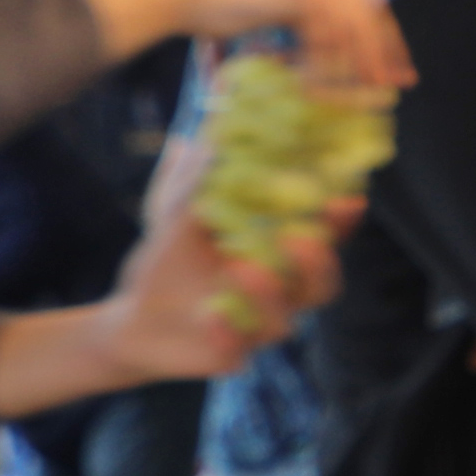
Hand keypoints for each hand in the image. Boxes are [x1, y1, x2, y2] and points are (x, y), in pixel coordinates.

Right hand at [96, 0, 411, 95]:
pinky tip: (327, 84)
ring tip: (371, 89)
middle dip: (385, 40)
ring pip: (356, 16)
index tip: (387, 47)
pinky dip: (331, 62)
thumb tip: (316, 31)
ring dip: (365, 57)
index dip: (376, 14)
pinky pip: (329, 32)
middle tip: (398, 76)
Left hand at [112, 110, 349, 374]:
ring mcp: (256, 328)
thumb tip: (209, 119)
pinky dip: (226, 335)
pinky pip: (237, 352)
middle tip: (300, 239)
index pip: (324, 239)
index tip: (346, 198)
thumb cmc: (169, 257)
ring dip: (267, 294)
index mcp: (276, 254)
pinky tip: (210, 316)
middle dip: (319, 264)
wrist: (129, 314)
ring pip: (284, 320)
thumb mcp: (177, 206)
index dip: (341, 222)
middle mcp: (278, 294)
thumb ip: (196, 171)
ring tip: (240, 267)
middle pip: (322, 286)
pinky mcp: (228, 355)